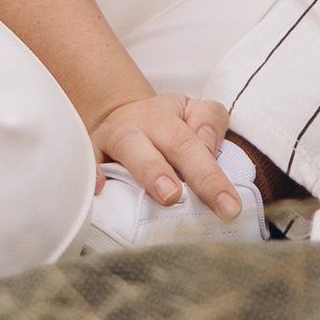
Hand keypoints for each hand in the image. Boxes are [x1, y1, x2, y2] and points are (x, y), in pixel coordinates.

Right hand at [90, 91, 242, 215]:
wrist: (119, 115)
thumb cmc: (162, 125)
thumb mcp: (192, 112)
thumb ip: (209, 123)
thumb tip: (207, 146)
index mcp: (171, 117)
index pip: (197, 142)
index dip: (213, 175)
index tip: (230, 207)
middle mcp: (144, 124)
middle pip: (173, 142)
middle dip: (194, 172)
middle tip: (202, 198)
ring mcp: (114, 137)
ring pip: (132, 147)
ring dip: (151, 171)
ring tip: (168, 196)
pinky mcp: (90, 152)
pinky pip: (88, 159)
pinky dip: (92, 173)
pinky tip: (100, 188)